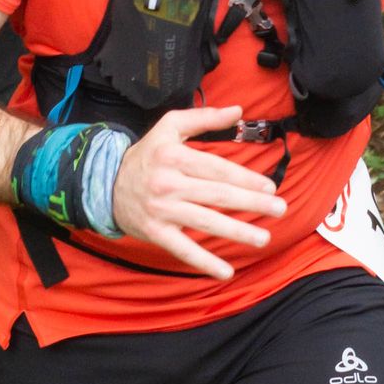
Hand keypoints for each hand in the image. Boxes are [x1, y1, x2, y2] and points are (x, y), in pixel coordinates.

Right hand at [109, 104, 285, 278]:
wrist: (104, 184)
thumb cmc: (146, 155)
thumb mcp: (169, 127)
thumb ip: (204, 118)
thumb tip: (238, 111)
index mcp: (173, 155)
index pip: (217, 169)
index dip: (245, 179)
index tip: (269, 187)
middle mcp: (168, 183)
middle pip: (217, 195)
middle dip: (251, 203)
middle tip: (279, 209)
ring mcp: (161, 210)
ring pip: (205, 222)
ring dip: (237, 232)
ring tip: (263, 238)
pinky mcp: (155, 232)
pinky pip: (183, 249)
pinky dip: (204, 263)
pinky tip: (226, 272)